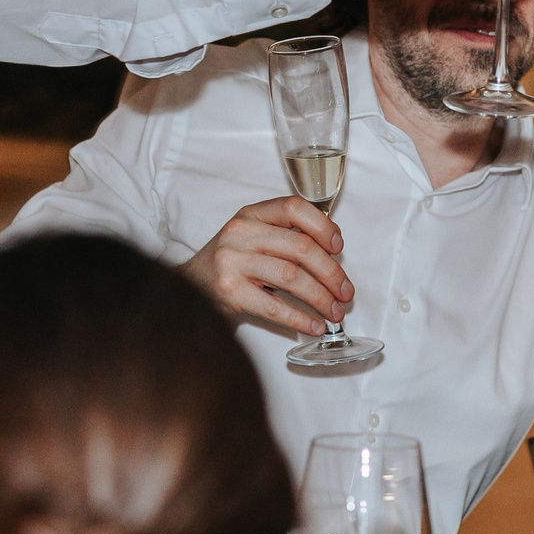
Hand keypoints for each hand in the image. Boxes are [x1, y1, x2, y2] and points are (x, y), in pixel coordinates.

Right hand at [180, 198, 353, 335]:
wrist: (187, 288)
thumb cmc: (230, 264)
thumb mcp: (252, 237)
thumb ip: (285, 235)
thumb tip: (333, 250)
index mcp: (251, 214)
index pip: (293, 207)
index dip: (323, 226)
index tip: (339, 248)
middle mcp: (240, 233)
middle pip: (300, 248)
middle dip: (331, 273)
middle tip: (346, 293)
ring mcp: (232, 262)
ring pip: (292, 277)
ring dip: (321, 298)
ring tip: (335, 313)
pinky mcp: (229, 292)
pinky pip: (275, 307)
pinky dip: (300, 318)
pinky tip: (314, 325)